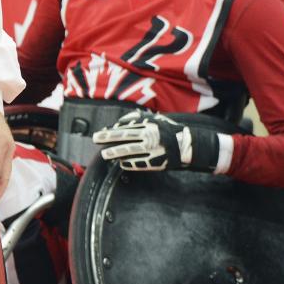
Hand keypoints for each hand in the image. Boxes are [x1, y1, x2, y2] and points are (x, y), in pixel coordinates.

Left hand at [92, 110, 219, 172]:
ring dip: (114, 153)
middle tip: (96, 140)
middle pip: (123, 138)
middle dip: (108, 139)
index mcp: (148, 126)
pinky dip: (127, 163)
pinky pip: (137, 163)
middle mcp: (148, 137)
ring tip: (104, 154)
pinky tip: (120, 163)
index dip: (111, 131)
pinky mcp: (154, 162)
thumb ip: (139, 120)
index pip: (125, 128)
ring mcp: (151, 150)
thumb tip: (120, 123)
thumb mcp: (156, 120)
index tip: (101, 133)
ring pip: (128, 152)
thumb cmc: (170, 131)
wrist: (187, 146)